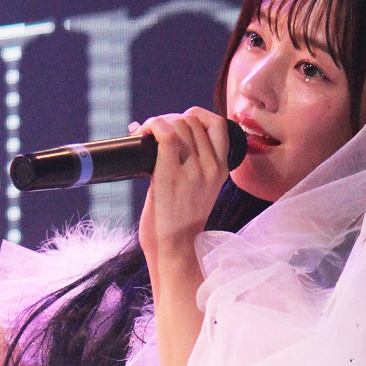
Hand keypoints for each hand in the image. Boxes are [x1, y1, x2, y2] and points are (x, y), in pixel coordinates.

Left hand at [130, 107, 229, 259]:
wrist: (175, 249)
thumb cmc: (178, 221)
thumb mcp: (200, 190)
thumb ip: (191, 164)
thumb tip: (160, 132)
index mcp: (222, 170)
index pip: (218, 124)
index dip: (196, 116)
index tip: (179, 122)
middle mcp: (212, 167)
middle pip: (192, 121)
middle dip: (171, 119)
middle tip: (154, 132)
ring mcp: (193, 171)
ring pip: (179, 124)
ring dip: (158, 122)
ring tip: (146, 134)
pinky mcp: (170, 175)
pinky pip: (165, 135)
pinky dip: (152, 126)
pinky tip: (142, 133)